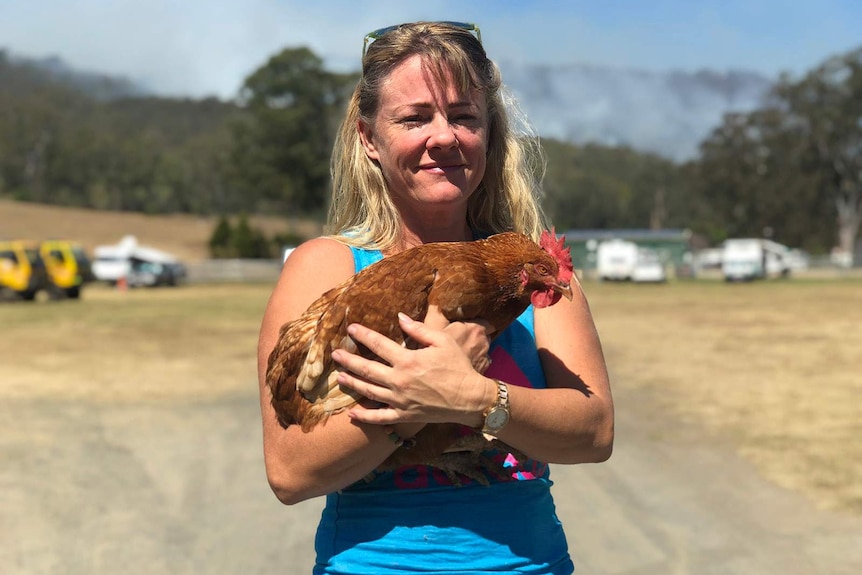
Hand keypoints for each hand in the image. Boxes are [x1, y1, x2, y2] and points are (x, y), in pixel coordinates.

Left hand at [331, 313, 490, 427]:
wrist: (471, 398)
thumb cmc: (458, 367)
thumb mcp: (442, 341)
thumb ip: (419, 329)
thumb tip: (400, 316)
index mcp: (408, 360)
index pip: (379, 345)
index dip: (363, 335)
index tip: (351, 329)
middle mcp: (400, 381)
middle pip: (367, 369)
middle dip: (349, 360)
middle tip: (335, 354)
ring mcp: (400, 400)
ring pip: (369, 392)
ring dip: (353, 384)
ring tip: (339, 377)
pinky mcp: (405, 415)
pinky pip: (380, 418)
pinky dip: (365, 417)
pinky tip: (351, 414)